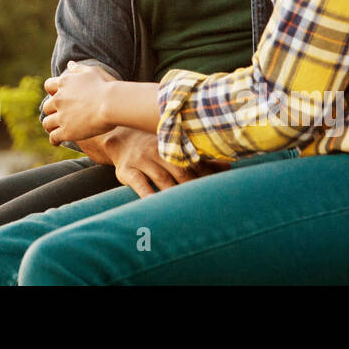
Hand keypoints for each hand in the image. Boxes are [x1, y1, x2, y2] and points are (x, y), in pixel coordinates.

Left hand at [42, 62, 115, 144]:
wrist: (111, 103)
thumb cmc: (105, 86)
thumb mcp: (92, 71)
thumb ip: (78, 69)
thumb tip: (69, 64)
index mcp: (64, 83)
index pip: (48, 86)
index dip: (52, 91)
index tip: (56, 95)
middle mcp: (59, 99)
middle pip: (47, 106)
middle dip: (51, 110)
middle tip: (58, 115)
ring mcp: (61, 116)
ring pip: (47, 123)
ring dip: (50, 126)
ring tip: (54, 129)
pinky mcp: (66, 131)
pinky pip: (53, 137)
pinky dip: (54, 140)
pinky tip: (57, 142)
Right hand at [105, 126, 227, 197]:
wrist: (120, 140)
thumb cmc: (154, 148)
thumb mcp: (173, 150)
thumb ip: (200, 160)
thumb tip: (229, 167)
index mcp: (173, 145)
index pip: (193, 162)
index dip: (206, 176)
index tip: (218, 191)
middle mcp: (158, 150)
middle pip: (180, 171)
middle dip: (193, 187)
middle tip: (206, 204)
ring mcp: (142, 160)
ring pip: (162, 178)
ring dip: (174, 193)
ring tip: (186, 209)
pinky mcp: (126, 170)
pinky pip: (138, 183)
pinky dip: (148, 194)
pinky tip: (156, 204)